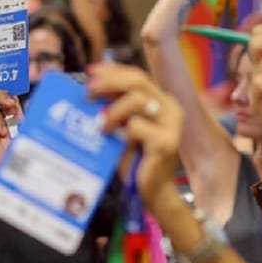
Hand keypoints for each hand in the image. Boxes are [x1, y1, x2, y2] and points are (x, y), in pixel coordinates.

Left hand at [87, 64, 184, 210]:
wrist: (153, 192)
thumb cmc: (135, 159)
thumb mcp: (123, 127)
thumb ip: (115, 107)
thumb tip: (91, 87)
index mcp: (162, 101)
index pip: (137, 75)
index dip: (113, 70)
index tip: (91, 71)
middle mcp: (170, 108)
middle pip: (139, 80)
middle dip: (110, 81)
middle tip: (89, 90)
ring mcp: (172, 124)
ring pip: (138, 99)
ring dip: (114, 110)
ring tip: (101, 125)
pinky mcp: (166, 142)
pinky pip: (137, 126)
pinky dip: (123, 132)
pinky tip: (118, 142)